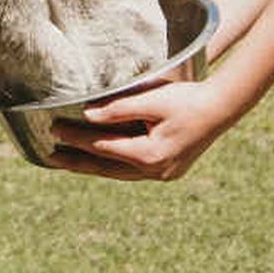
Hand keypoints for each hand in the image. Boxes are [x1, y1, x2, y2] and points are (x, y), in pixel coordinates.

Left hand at [43, 74, 246, 182]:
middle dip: (78, 162)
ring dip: (95, 166)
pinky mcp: (169, 170)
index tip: (54, 130)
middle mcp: (155, 171)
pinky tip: (102, 161)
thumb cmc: (187, 98)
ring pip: (120, 173)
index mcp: (149, 155)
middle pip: (107, 168)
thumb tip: (87, 115)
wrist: (222, 108)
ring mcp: (164, 174)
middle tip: (51, 157)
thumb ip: (118, 109)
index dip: (76, 138)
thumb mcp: (150, 100)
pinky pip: (134, 170)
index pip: (103, 147)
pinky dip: (115, 165)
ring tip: (70, 162)